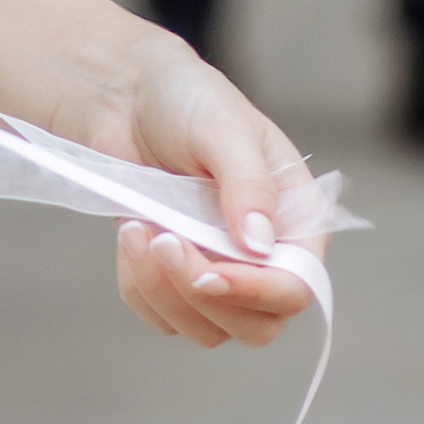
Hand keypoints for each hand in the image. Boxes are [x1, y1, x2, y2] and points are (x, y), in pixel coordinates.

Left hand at [103, 32, 329, 351]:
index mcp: (295, 221)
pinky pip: (162, 316)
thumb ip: (247, 183)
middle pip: (255, 325)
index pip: (296, 286)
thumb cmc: (187, 99)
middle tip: (163, 240)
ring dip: (164, 290)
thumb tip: (260, 245)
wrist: (127, 95)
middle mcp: (264, 257)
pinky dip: (140, 287)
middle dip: (202, 292)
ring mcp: (219, 271)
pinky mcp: (174, 278)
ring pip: (207, 329)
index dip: (258, 292)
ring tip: (139, 229)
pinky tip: (129, 233)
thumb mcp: (224, 126)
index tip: (209, 273)